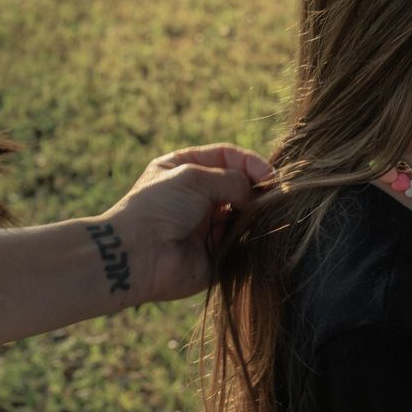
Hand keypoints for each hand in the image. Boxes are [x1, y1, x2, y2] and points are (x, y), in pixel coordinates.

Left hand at [103, 144, 271, 305]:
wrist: (138, 253)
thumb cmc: (159, 206)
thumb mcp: (193, 177)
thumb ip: (232, 179)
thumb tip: (257, 194)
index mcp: (185, 169)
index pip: (227, 158)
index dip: (251, 163)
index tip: (270, 176)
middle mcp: (197, 196)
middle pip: (239, 185)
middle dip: (256, 189)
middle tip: (272, 195)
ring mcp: (206, 225)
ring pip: (244, 214)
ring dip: (255, 213)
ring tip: (262, 215)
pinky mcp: (214, 253)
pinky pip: (241, 242)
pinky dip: (250, 237)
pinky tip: (254, 234)